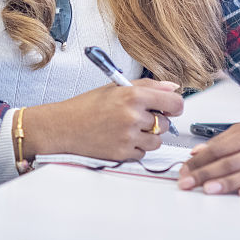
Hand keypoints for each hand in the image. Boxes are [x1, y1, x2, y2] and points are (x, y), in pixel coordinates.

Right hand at [23, 79, 182, 161]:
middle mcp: (133, 116)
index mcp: (133, 95)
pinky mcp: (124, 153)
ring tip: (127, 128)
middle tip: (137, 117)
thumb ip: (147, 86)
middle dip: (156, 121)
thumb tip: (172, 87)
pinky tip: (120, 138)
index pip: (174, 103)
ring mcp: (129, 137)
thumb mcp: (116, 87)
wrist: (64, 126)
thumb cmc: (87, 106)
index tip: (170, 107)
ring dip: (147, 136)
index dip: (175, 106)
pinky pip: (143, 153)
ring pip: (157, 141)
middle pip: (166, 123)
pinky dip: (136, 148)